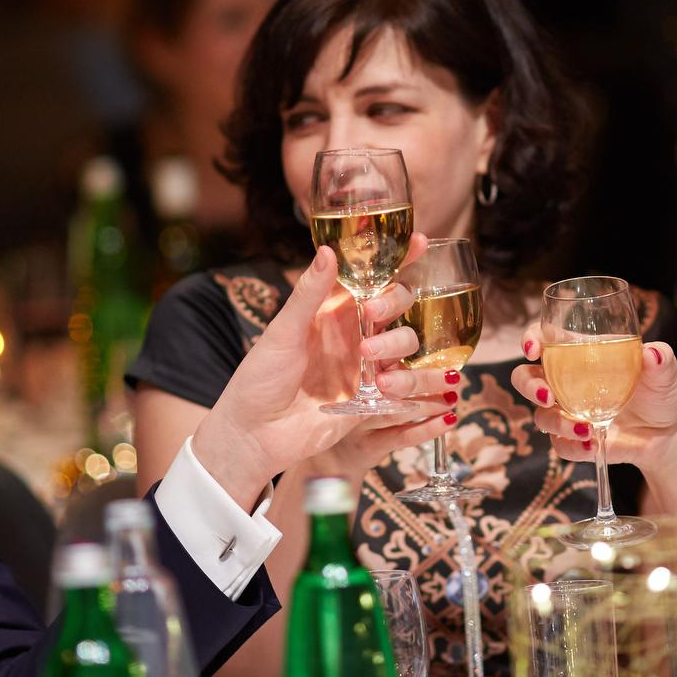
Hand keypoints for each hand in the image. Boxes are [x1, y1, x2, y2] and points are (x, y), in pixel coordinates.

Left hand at [192, 237, 452, 506]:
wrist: (254, 434)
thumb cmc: (258, 379)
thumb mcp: (282, 332)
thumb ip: (308, 295)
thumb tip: (327, 250)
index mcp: (333, 312)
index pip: (372, 279)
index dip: (400, 260)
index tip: (421, 242)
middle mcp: (356, 335)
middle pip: (398, 306)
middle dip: (395, 303)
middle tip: (372, 314)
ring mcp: (367, 367)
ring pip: (408, 343)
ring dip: (397, 345)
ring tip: (371, 360)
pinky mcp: (373, 399)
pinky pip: (406, 385)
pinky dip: (410, 383)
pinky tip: (389, 385)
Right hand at [506, 321, 676, 471]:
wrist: (672, 434)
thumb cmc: (663, 393)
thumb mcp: (665, 373)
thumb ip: (660, 360)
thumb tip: (653, 354)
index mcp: (582, 354)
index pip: (546, 340)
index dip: (532, 340)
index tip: (533, 349)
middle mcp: (567, 382)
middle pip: (526, 377)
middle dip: (529, 386)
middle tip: (546, 396)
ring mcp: (569, 412)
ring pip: (541, 415)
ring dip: (556, 422)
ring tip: (585, 429)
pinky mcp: (576, 440)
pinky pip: (560, 446)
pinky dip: (572, 447)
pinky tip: (592, 445)